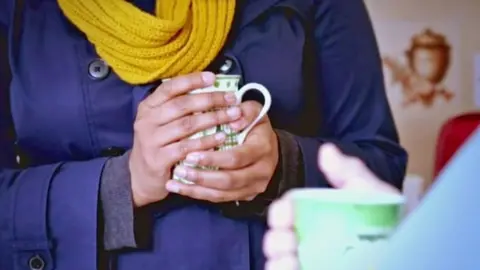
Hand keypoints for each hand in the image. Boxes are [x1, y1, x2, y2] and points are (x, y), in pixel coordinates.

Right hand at [129, 72, 241, 206]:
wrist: (141, 177)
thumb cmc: (159, 145)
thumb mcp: (161, 122)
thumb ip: (179, 108)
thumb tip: (212, 90)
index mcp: (148, 107)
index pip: (170, 87)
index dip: (192, 80)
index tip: (213, 77)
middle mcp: (146, 121)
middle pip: (182, 105)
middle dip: (210, 99)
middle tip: (232, 99)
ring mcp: (151, 140)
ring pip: (187, 125)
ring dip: (213, 118)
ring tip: (233, 115)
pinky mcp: (158, 159)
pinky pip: (187, 147)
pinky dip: (206, 141)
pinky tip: (221, 137)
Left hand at [164, 101, 278, 202]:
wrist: (270, 148)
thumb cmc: (255, 126)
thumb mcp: (254, 111)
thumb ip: (244, 111)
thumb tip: (232, 120)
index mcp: (263, 148)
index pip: (236, 157)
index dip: (213, 158)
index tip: (191, 154)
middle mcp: (261, 171)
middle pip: (229, 180)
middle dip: (202, 177)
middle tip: (180, 170)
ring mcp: (254, 186)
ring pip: (223, 194)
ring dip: (196, 189)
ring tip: (174, 182)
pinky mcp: (245, 195)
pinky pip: (220, 199)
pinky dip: (199, 194)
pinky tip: (181, 189)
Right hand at [263, 144, 399, 269]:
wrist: (405, 250)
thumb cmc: (388, 224)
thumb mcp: (372, 193)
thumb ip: (350, 172)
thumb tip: (327, 151)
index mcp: (317, 217)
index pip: (288, 212)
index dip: (282, 211)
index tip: (285, 212)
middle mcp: (309, 241)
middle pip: (279, 237)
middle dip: (276, 236)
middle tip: (288, 238)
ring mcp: (310, 261)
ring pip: (279, 260)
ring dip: (278, 257)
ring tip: (290, 257)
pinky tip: (293, 267)